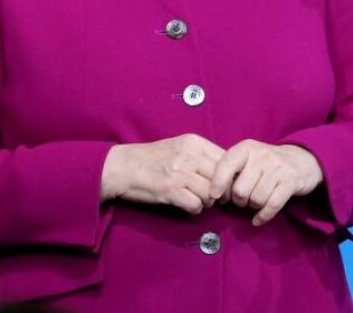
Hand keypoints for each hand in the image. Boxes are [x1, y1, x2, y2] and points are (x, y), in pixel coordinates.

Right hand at [100, 134, 224, 213]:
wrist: (122, 167)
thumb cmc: (152, 158)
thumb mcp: (179, 147)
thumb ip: (201, 155)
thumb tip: (227, 170)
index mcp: (194, 142)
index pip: (227, 159)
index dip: (230, 175)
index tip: (226, 184)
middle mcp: (189, 155)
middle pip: (222, 177)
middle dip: (222, 191)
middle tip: (216, 198)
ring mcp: (180, 173)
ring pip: (211, 193)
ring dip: (207, 202)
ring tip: (198, 200)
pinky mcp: (170, 190)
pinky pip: (196, 205)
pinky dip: (195, 209)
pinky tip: (187, 205)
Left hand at [208, 141, 323, 225]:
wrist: (301, 160)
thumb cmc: (266, 163)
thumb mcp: (248, 158)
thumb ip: (230, 170)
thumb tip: (213, 195)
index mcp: (247, 148)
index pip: (226, 165)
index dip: (217, 184)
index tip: (215, 197)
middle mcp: (262, 155)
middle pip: (240, 190)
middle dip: (238, 201)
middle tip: (242, 199)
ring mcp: (278, 168)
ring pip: (256, 199)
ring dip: (253, 206)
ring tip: (255, 201)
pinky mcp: (291, 182)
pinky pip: (272, 205)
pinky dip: (263, 216)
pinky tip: (258, 219)